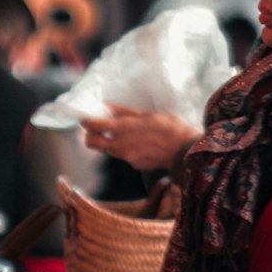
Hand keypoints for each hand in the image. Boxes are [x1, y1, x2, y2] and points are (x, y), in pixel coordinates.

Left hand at [81, 107, 199, 169]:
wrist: (186, 150)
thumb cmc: (170, 126)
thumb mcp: (146, 114)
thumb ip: (123, 112)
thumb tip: (107, 106)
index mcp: (122, 129)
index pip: (91, 126)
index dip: (85, 120)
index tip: (86, 115)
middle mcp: (120, 145)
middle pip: (91, 143)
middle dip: (90, 134)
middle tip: (97, 126)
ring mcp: (127, 157)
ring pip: (107, 149)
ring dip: (108, 141)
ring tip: (122, 132)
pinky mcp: (135, 165)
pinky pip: (122, 155)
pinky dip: (124, 148)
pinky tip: (138, 142)